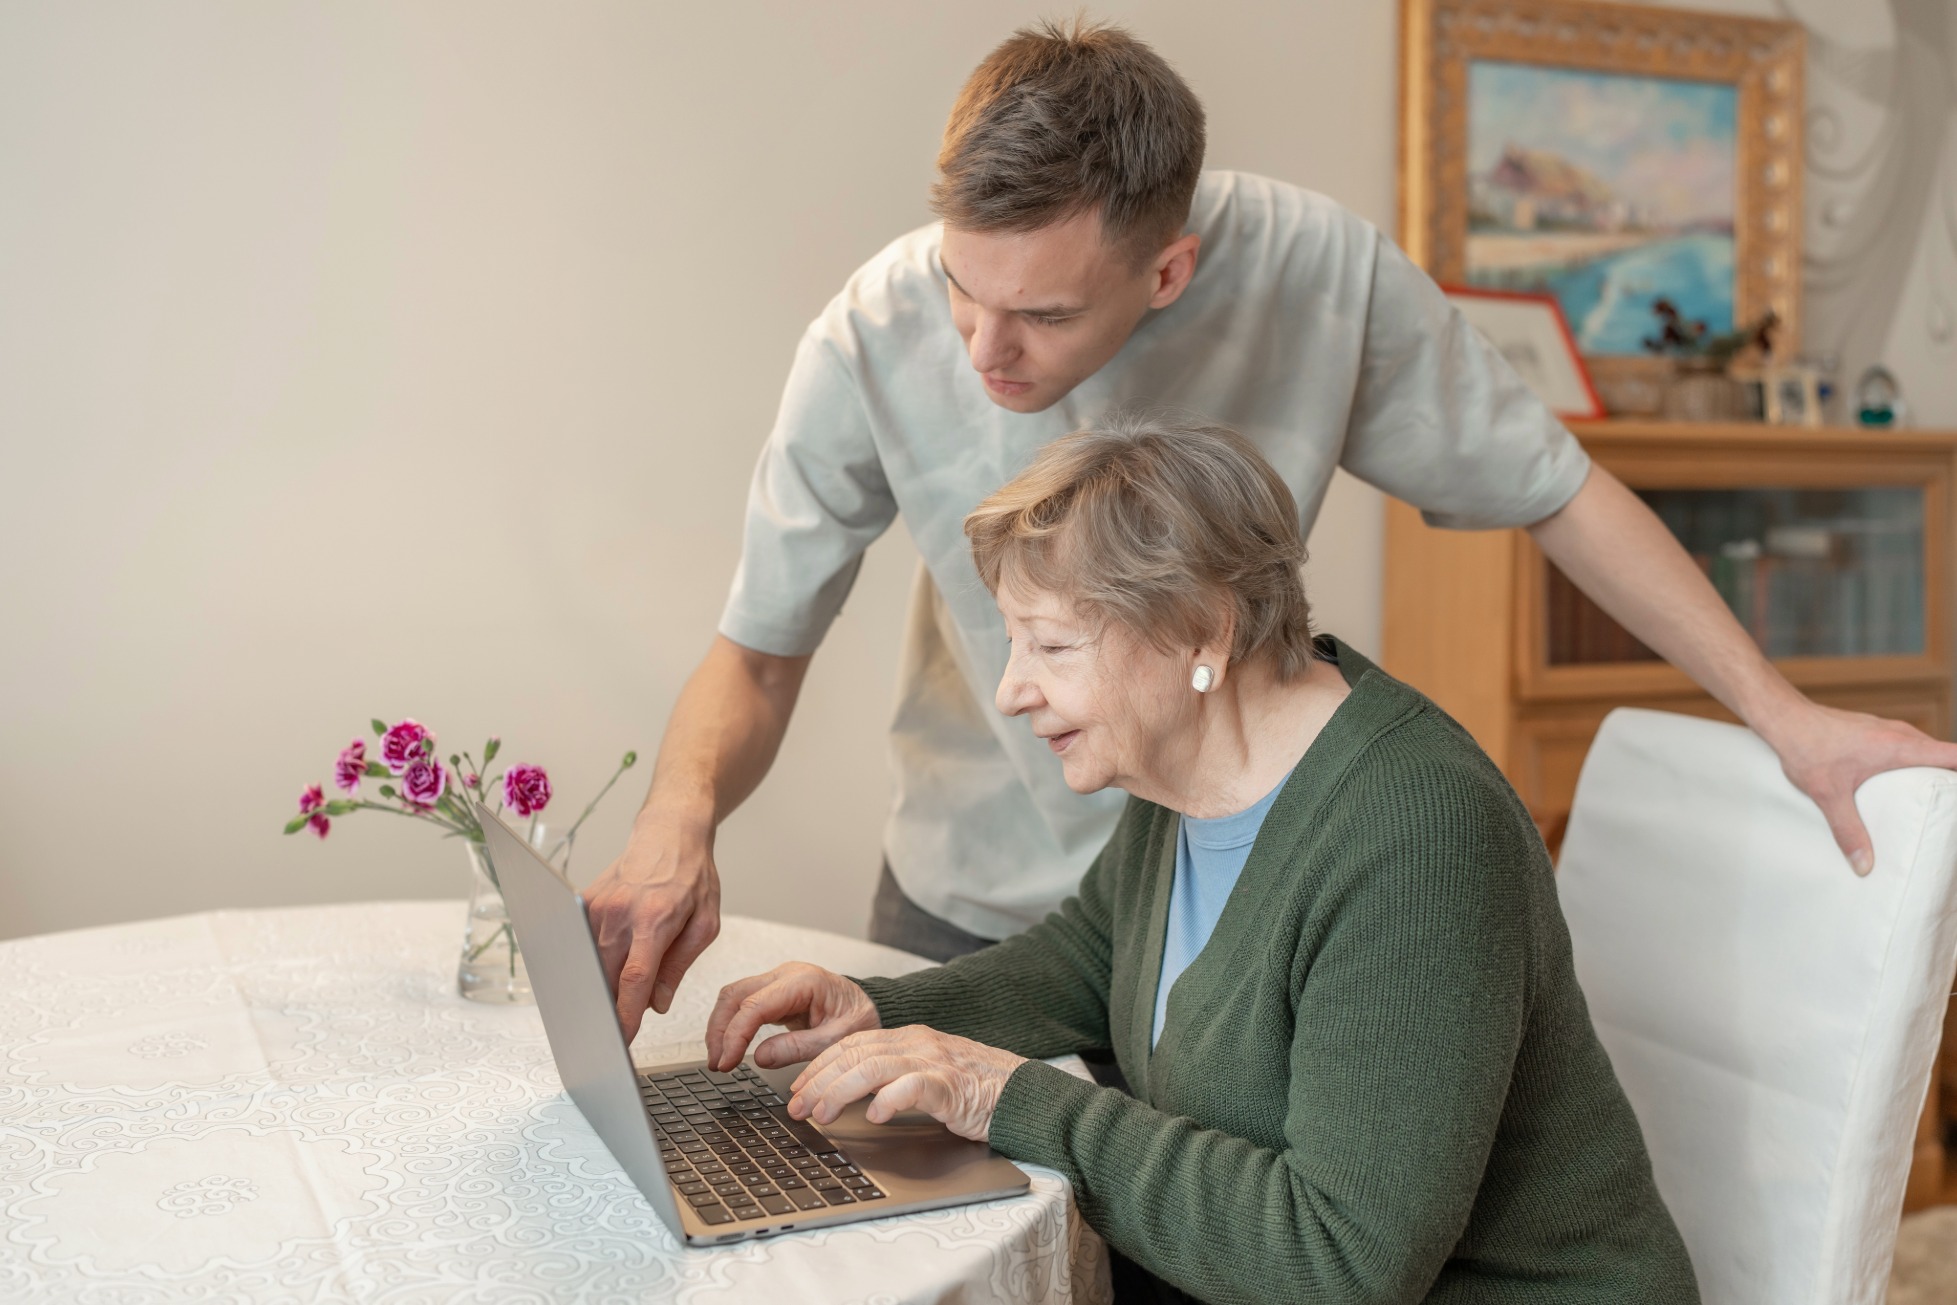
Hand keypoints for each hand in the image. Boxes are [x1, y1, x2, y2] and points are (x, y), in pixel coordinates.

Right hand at [584, 814, 720, 1040]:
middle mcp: (618, 913)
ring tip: (615, 1001)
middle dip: (609, 1008)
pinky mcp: (583, 902)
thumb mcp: (705, 923)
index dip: (624, 1015)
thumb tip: (657, 1004)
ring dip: (602, 985)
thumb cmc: (692, 875)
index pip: (633, 980)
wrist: (669, 831)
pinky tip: (609, 968)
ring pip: (592, 964)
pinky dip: (596, 962)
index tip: (621, 1040)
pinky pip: (585, 945)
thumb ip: (679, 966)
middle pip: (605, 977)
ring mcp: (595, 907)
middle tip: (617, 1032)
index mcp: (653, 919)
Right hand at [705, 962, 880, 1070]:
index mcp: (804, 982)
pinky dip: (732, 1025)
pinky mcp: (775, 993)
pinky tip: (730, 1047)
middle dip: (720, 1030)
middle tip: (718, 1063)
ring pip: (734, 997)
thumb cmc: (861, 1019)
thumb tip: (759, 1057)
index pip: (754, 1005)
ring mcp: (778, 981)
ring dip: (721, 1027)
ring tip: (720, 1059)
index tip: (727, 1061)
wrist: (872, 1007)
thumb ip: (798, 1047)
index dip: (735, 1034)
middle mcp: (786, 975)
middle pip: (735, 994)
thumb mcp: (836, 1040)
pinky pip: (744, 1004)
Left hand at [787, 1026, 1026, 1142]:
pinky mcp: (952, 1086)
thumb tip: (850, 1097)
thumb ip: (894, 1077)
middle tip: (795, 1107)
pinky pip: (913, 1087)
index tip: (796, 1088)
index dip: (818, 1065)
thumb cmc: (976, 1091)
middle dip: (817, 1080)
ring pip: (872, 1067)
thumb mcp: (928, 1075)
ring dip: (838, 1091)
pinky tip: (874, 1117)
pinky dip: (888, 1100)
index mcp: (909, 1039)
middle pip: (853, 1053)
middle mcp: (918, 1044)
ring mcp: (935, 1062)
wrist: (1024, 1093)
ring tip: (820, 1115)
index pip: (851, 1043)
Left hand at [1767, 701, 1956, 875]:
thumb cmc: (1807, 749)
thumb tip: (1864, 866)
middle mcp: (1900, 734)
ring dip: (1933, 772)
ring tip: (1933, 803)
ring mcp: (1888, 730)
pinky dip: (1913, 764)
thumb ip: (1848, 830)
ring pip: (1925, 751)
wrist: (1784, 718)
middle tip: (1947, 812)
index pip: (1954, 756)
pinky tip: (1902, 785)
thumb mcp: (1829, 795)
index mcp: (1899, 747)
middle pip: (1944, 756)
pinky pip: (1906, 747)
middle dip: (1951, 781)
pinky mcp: (1874, 731)